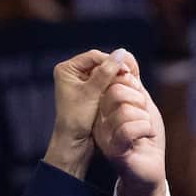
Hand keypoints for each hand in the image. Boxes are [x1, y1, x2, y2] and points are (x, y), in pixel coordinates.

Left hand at [45, 49, 130, 177]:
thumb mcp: (91, 94)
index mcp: (66, 69)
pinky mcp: (89, 92)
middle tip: (130, 76)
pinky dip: (114, 85)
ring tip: (128, 83)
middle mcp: (72, 73)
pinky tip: (123, 90)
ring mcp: (81, 82)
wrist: (73, 143)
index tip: (126, 70)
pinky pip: (105, 83)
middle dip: (114, 69)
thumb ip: (106, 73)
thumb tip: (121, 52)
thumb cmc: (77, 119)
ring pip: (104, 73)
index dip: (111, 61)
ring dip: (115, 77)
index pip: (93, 56)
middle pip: (99, 63)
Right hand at [93, 53, 166, 195]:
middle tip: (143, 116)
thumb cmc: (146, 136)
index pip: (113, 77)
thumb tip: (125, 54)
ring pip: (125, 109)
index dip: (132, 82)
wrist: (150, 168)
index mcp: (103, 104)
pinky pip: (129, 128)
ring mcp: (103, 133)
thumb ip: (133, 81)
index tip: (140, 98)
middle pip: (117, 90)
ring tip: (144, 130)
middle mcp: (98, 117)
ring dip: (144, 118)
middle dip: (139, 100)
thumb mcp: (142, 103)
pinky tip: (144, 138)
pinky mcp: (112, 149)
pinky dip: (145, 130)